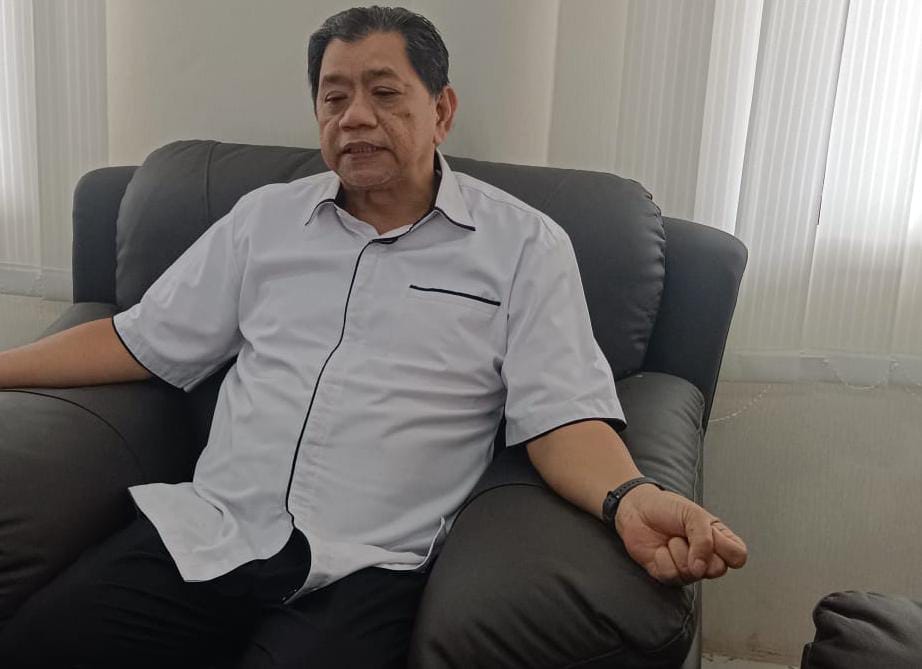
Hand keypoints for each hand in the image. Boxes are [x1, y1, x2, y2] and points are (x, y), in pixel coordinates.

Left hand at [613, 484, 747, 585]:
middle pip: (717, 570)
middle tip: (686, 534)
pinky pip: (672, 575)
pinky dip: (662, 558)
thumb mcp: (692, 513)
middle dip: (698, 549)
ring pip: (693, 573)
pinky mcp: (668, 575)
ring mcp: (687, 568)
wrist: (636, 509)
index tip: (711, 533)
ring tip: (671, 538)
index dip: (726, 549)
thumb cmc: (666, 507)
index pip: (738, 557)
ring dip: (677, 550)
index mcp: (718, 539)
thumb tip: (701, 568)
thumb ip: (704, 539)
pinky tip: (659, 549)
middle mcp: (705, 557)